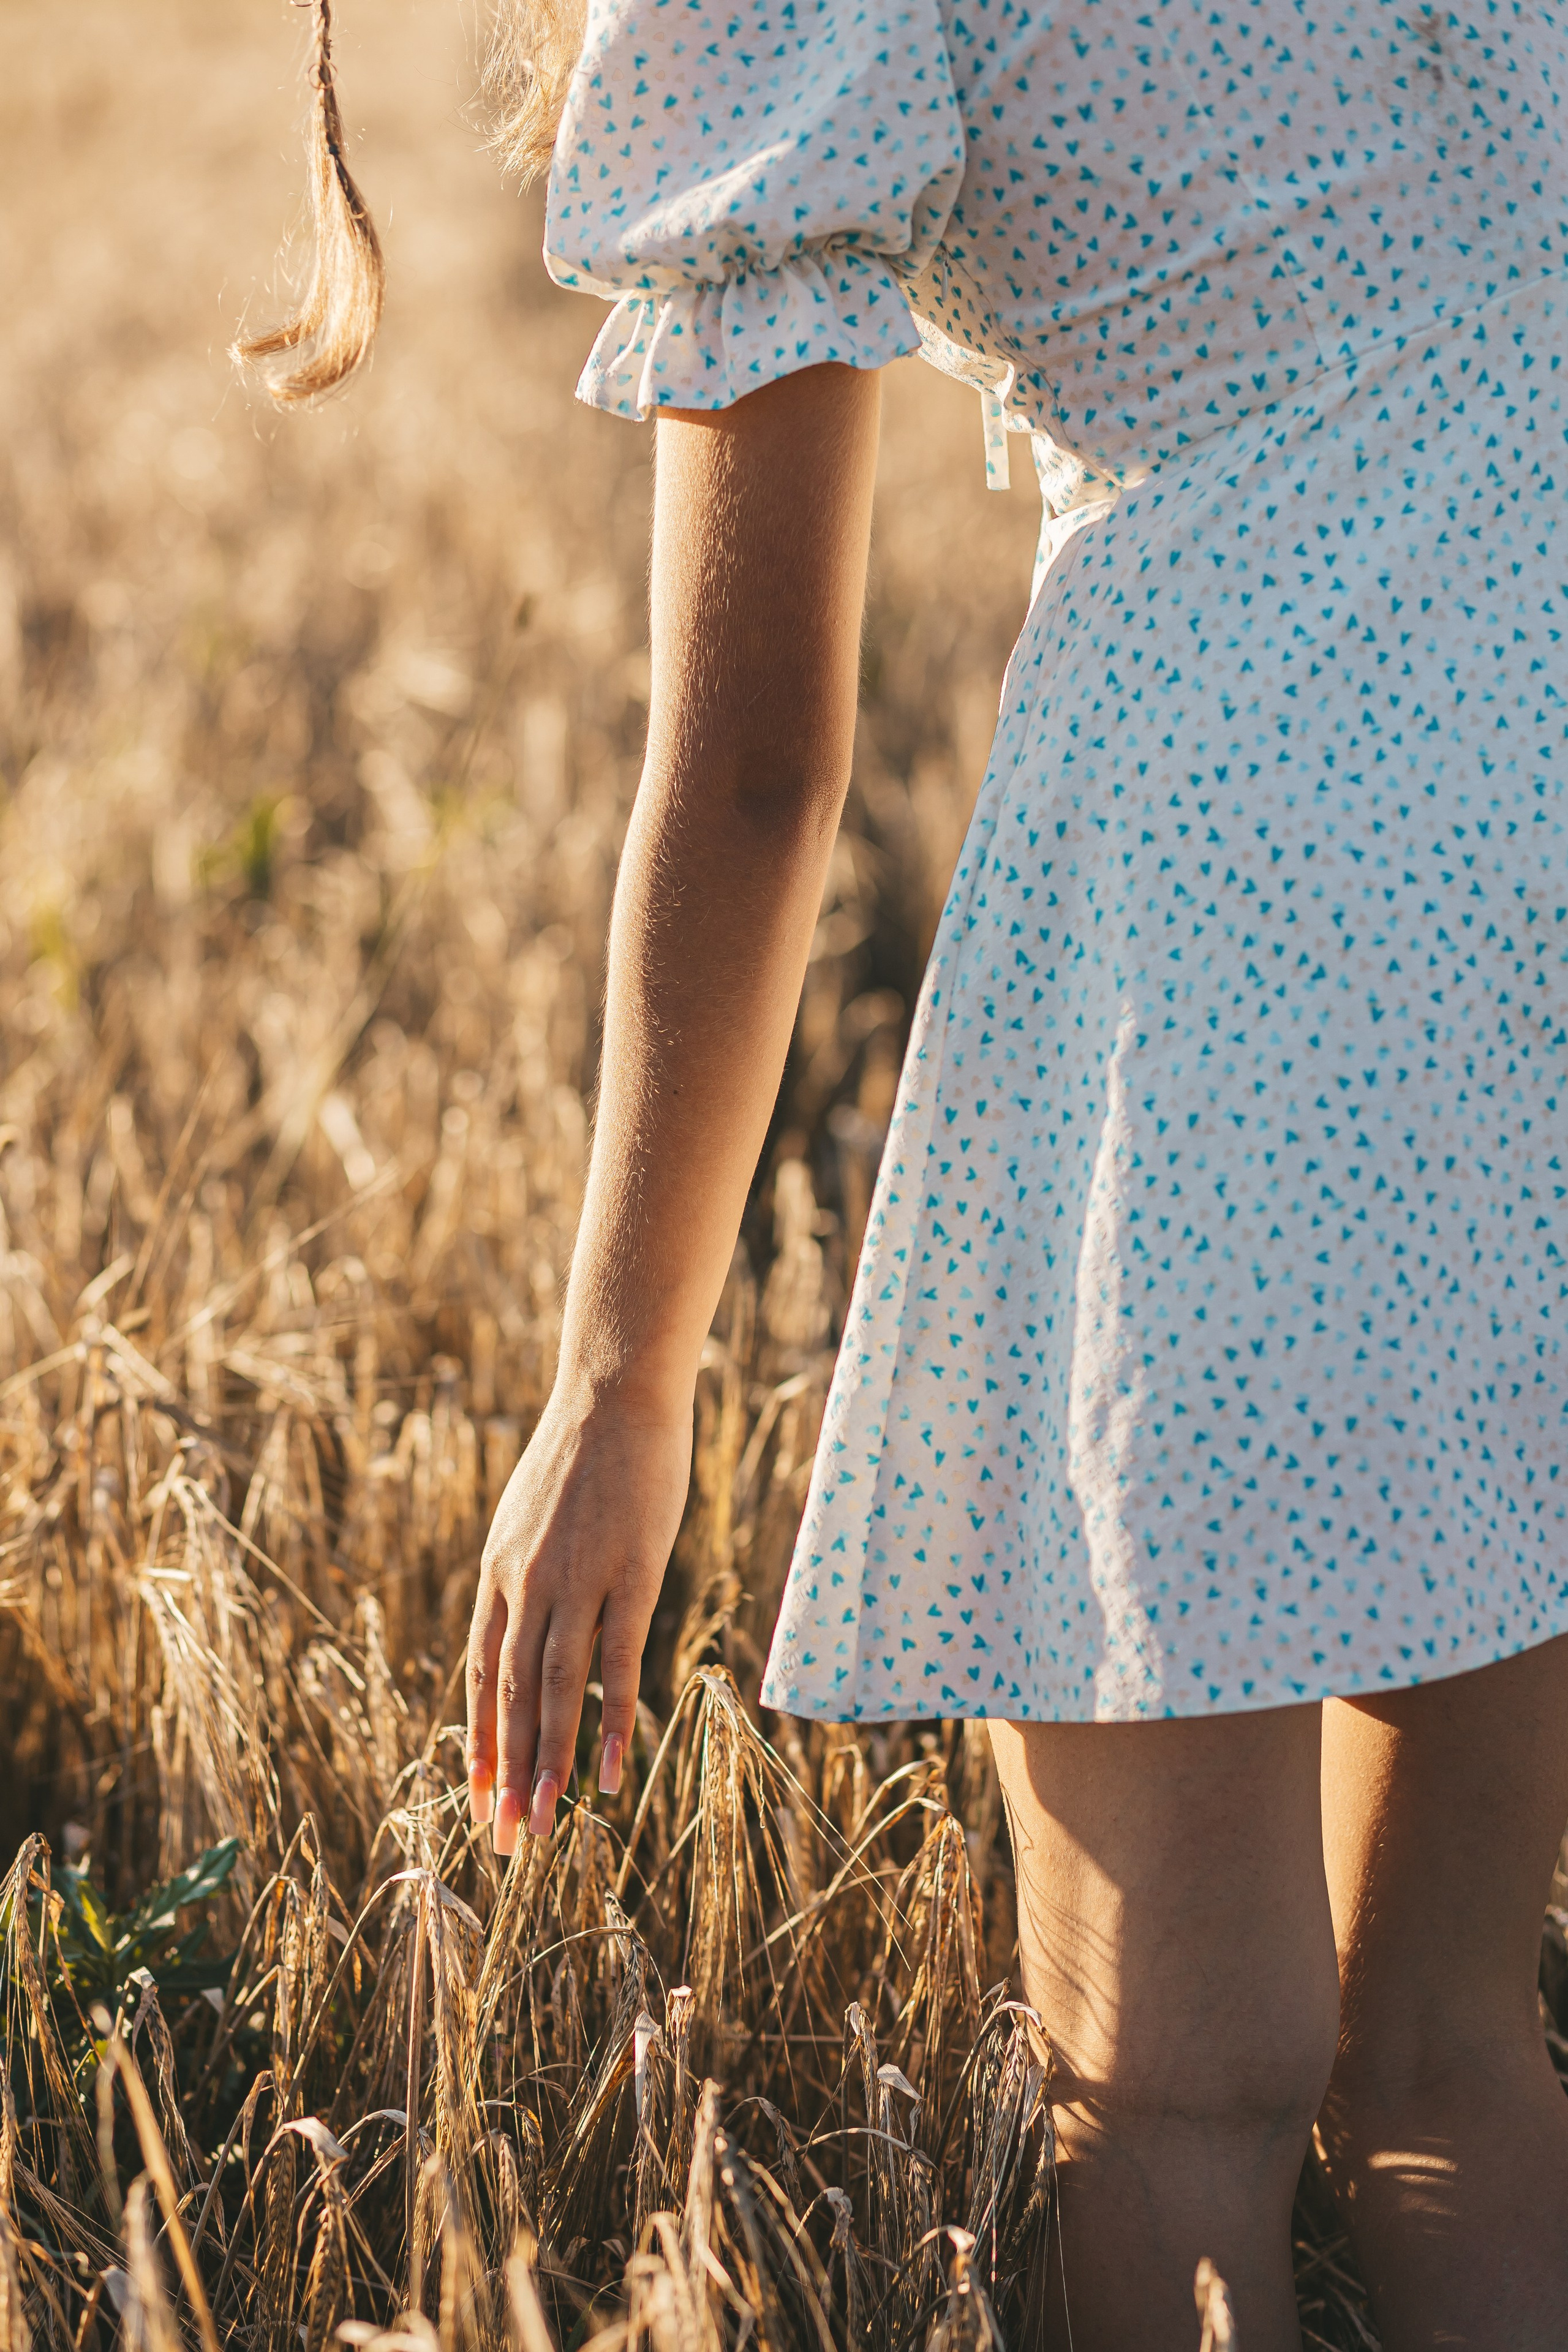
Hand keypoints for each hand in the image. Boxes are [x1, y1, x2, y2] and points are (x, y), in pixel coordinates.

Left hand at [465, 1391, 691, 1851]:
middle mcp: (526, 1585)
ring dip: (546, 1765)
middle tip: (504, 1843)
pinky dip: (611, 1726)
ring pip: (552, 1691)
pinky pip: (615, 1665)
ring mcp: (578, 1582)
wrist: (616, 1392)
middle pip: (507, 1696)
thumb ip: (525, 1568)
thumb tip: (523, 1613)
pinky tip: (612, 1777)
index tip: (478, 1798)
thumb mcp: (531, 1513)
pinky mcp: (630, 1576)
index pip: (479, 1674)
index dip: (478, 1740)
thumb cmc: (583, 1451)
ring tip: (543, 1826)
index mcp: (499, 1572)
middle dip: (504, 1774)